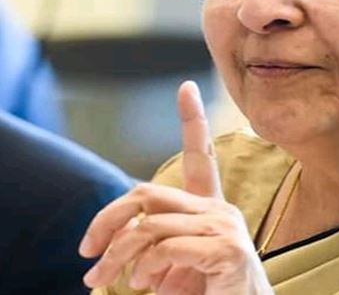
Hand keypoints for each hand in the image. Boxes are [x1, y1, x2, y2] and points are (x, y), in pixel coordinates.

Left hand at [79, 81, 272, 294]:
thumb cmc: (209, 292)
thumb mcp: (171, 266)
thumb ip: (152, 246)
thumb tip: (116, 247)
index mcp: (209, 208)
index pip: (200, 157)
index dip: (193, 120)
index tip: (186, 88)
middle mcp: (220, 210)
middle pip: (148, 194)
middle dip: (107, 220)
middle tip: (87, 253)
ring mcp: (225, 227)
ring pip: (150, 224)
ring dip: (117, 257)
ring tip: (109, 281)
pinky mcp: (227, 250)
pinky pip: (166, 247)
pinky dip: (146, 268)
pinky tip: (148, 285)